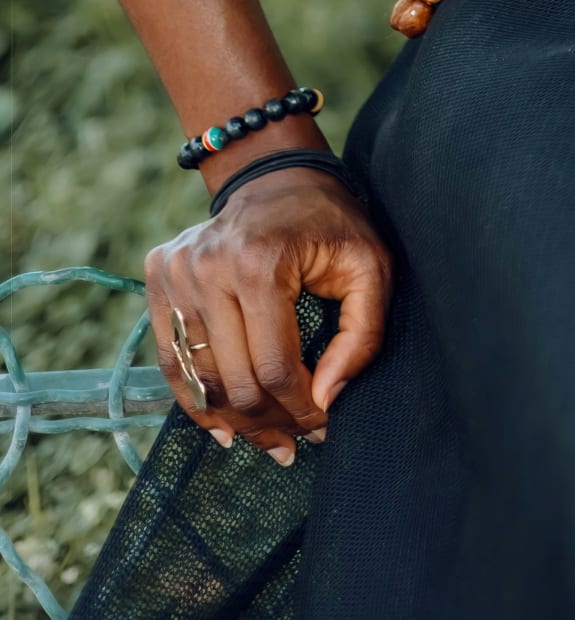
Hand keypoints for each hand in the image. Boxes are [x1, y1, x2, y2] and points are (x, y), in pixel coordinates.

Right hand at [146, 167, 391, 460]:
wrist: (278, 173)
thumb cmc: (332, 224)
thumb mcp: (370, 269)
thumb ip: (361, 336)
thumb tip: (325, 400)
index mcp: (261, 264)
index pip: (277, 367)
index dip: (302, 410)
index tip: (323, 428)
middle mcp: (209, 267)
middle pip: (235, 381)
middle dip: (270, 424)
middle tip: (293, 446)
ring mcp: (177, 271)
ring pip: (200, 379)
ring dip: (234, 421)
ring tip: (265, 442)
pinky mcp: (160, 275)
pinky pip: (171, 359)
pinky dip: (195, 400)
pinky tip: (223, 427)